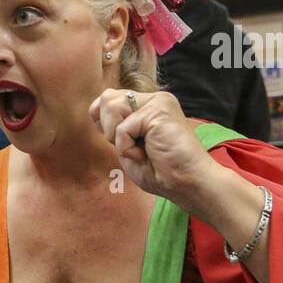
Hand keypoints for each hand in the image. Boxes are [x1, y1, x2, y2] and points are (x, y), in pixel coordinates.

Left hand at [89, 89, 220, 207]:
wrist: (187, 184)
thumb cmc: (160, 172)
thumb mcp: (128, 146)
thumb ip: (114, 125)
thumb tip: (96, 106)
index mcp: (148, 105)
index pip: (109, 99)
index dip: (103, 121)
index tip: (116, 140)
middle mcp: (154, 99)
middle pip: (107, 98)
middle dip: (109, 129)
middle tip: (134, 146)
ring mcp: (158, 102)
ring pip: (111, 107)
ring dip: (118, 138)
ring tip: (140, 149)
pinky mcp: (158, 111)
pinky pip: (122, 129)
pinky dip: (127, 148)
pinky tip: (147, 154)